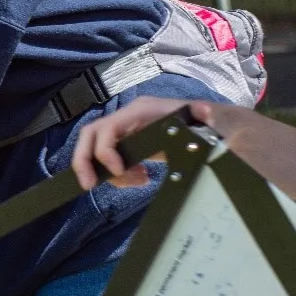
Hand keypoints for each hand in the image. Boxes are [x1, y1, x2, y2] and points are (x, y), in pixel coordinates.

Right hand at [71, 96, 194, 189]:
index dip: (105, 149)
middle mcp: (127, 117)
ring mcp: (125, 129)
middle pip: (90, 134)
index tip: (118, 172)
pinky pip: (109, 156)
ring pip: (96, 147)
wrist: (210, 125)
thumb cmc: (203, 123)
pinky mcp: (129, 142)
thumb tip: (205, 113)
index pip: (108, 126)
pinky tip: (140, 179)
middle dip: (84, 159)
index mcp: (140, 111)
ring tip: (137, 182)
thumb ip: (203, 118)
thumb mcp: (204, 121)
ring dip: (105, 170)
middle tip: (89, 185)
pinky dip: (117, 172)